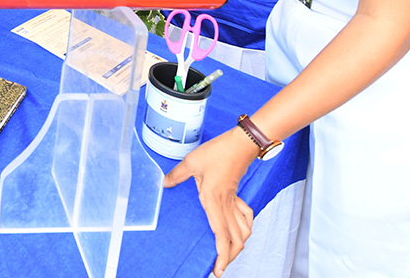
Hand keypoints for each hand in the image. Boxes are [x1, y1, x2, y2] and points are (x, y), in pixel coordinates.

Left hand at [164, 129, 257, 276]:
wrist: (240, 143)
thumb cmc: (219, 151)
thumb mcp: (191, 162)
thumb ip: (177, 175)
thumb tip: (164, 184)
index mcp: (214, 200)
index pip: (221, 234)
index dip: (222, 255)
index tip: (218, 269)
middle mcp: (226, 205)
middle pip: (236, 239)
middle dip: (231, 256)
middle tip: (220, 266)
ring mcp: (234, 201)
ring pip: (243, 231)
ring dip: (239, 244)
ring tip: (228, 253)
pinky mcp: (237, 195)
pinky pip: (245, 217)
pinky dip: (244, 228)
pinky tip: (239, 231)